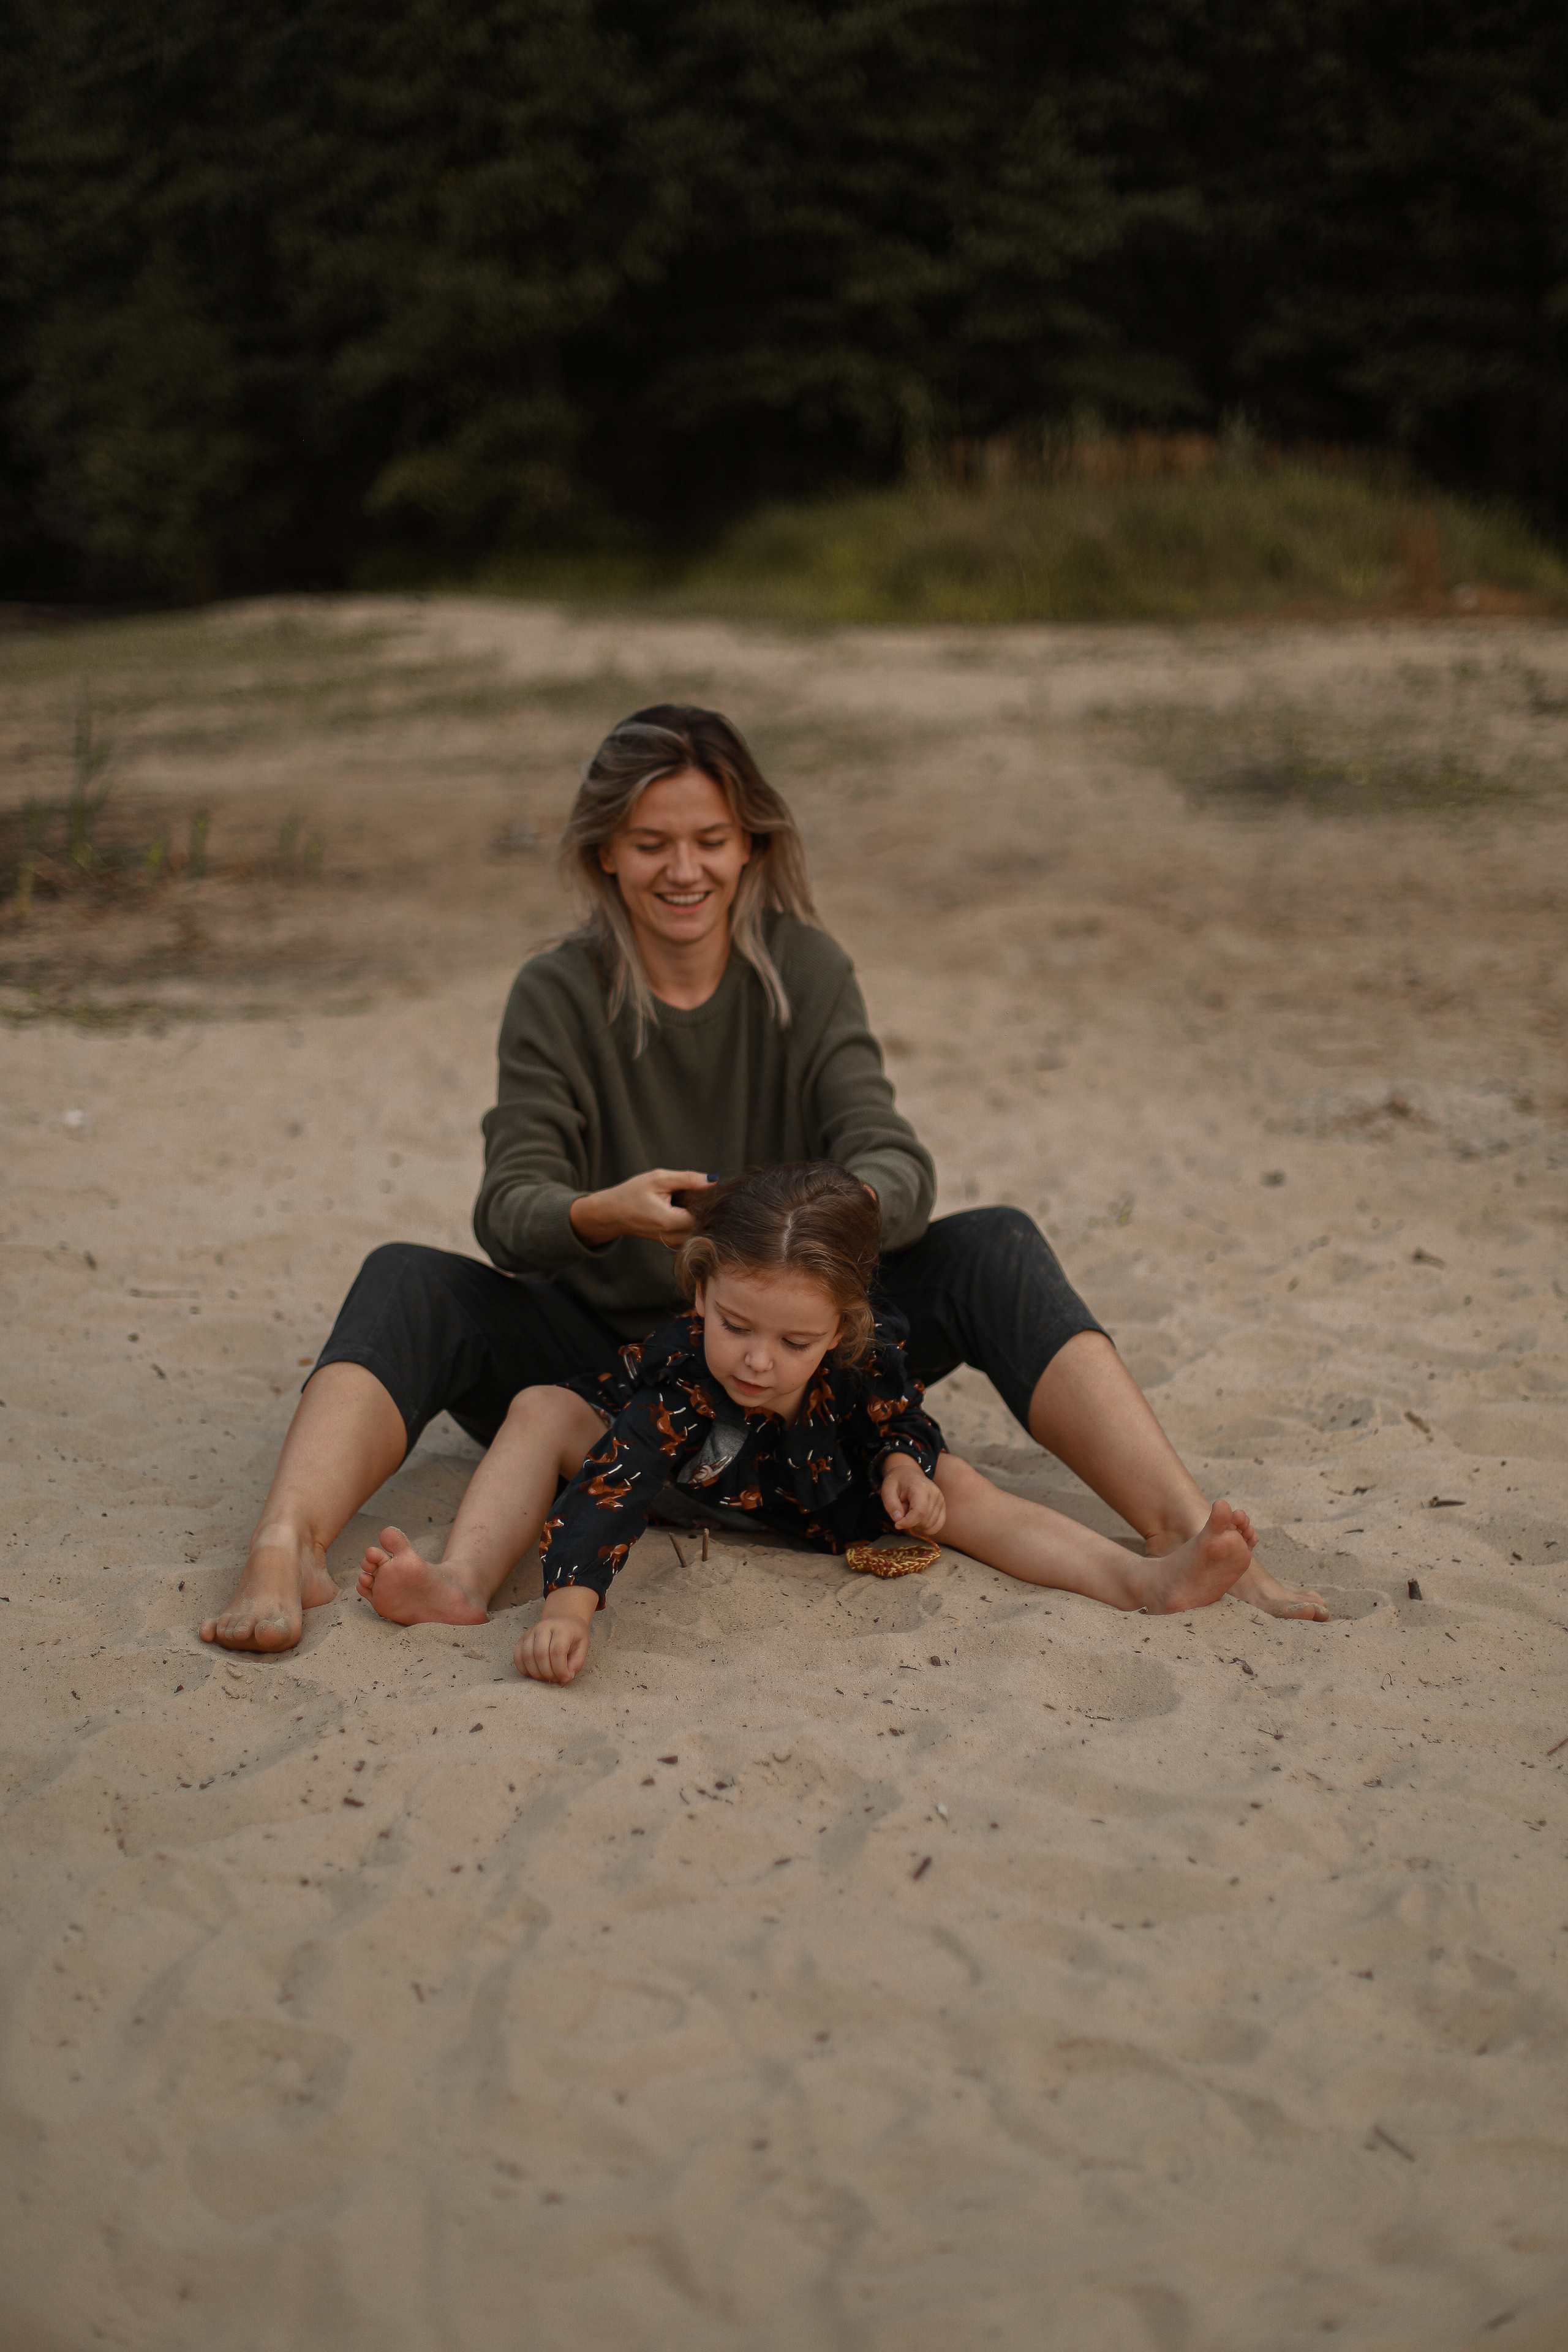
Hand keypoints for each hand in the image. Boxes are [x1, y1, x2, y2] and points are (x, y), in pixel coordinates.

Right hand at [513, 1586, 597, 1682]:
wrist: (563, 1621)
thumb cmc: (573, 1636)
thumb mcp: (583, 1648)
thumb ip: (576, 1664)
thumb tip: (565, 1677)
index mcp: (562, 1628)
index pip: (557, 1651)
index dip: (560, 1669)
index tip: (565, 1678)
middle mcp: (544, 1627)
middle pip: (540, 1654)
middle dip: (548, 1673)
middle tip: (555, 1678)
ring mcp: (531, 1632)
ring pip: (527, 1657)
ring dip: (536, 1673)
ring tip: (546, 1677)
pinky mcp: (522, 1639)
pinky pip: (517, 1657)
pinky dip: (524, 1670)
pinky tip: (534, 1673)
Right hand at [569, 1168, 713, 1247]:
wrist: (612, 1213)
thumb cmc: (632, 1193)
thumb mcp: (659, 1179)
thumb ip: (688, 1179)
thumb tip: (713, 1180)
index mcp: (671, 1222)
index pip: (706, 1213)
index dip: (706, 1199)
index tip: (695, 1187)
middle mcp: (674, 1238)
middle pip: (705, 1222)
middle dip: (702, 1206)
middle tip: (686, 1192)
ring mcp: (674, 1243)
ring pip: (699, 1227)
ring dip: (696, 1212)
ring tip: (679, 1200)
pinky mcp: (674, 1243)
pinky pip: (691, 1231)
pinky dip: (690, 1218)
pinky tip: (678, 1208)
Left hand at [880, 1453, 945, 1538]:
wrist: (907, 1473)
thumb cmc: (896, 1482)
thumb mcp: (887, 1490)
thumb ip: (891, 1505)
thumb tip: (898, 1520)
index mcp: (921, 1487)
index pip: (919, 1512)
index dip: (908, 1522)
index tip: (897, 1524)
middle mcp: (934, 1493)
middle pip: (925, 1520)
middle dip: (911, 1524)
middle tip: (901, 1517)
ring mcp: (940, 1500)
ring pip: (932, 1525)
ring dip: (918, 1527)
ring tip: (909, 1517)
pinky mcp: (942, 1506)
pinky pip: (939, 1525)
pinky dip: (927, 1529)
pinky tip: (918, 1524)